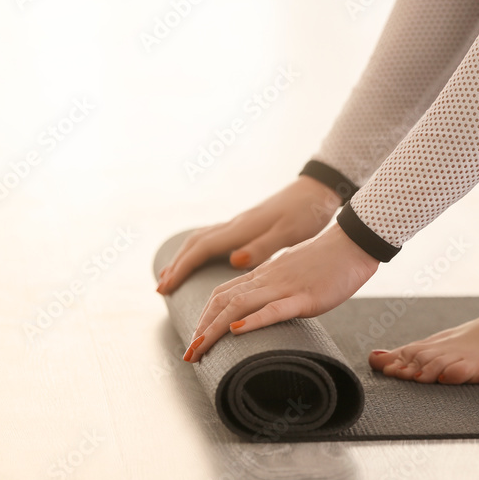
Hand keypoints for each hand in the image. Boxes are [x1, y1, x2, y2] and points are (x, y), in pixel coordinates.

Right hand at [157, 175, 344, 294]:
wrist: (317, 191)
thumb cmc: (306, 213)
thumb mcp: (289, 233)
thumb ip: (263, 247)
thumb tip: (234, 261)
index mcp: (243, 228)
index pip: (202, 249)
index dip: (182, 269)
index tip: (166, 288)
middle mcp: (237, 224)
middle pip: (196, 243)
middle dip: (176, 265)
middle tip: (161, 288)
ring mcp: (241, 223)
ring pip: (203, 239)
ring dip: (185, 257)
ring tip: (173, 276)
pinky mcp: (248, 224)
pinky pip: (214, 237)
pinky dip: (200, 250)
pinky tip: (202, 258)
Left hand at [182, 222, 378, 361]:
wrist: (355, 242)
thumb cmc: (332, 258)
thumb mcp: (297, 271)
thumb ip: (280, 285)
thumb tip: (269, 303)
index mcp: (266, 275)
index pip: (224, 293)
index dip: (205, 316)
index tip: (196, 337)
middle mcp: (268, 280)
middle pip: (222, 301)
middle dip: (201, 329)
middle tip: (189, 354)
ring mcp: (285, 287)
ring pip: (239, 306)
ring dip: (213, 330)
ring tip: (199, 350)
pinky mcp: (306, 297)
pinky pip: (274, 309)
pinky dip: (252, 321)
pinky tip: (236, 331)